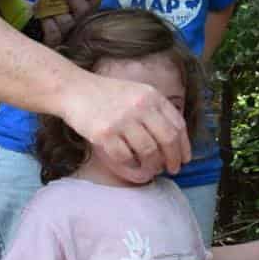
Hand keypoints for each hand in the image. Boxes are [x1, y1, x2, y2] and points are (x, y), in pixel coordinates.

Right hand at [63, 71, 190, 176]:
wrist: (74, 90)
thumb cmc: (107, 95)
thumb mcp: (137, 92)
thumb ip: (156, 109)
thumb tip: (176, 139)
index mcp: (151, 96)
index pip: (178, 124)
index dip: (184, 145)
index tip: (184, 158)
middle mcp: (140, 106)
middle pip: (168, 139)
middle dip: (173, 159)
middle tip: (173, 169)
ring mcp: (122, 119)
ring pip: (149, 151)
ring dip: (153, 165)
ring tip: (152, 169)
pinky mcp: (104, 133)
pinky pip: (125, 157)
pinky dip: (131, 165)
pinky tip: (131, 165)